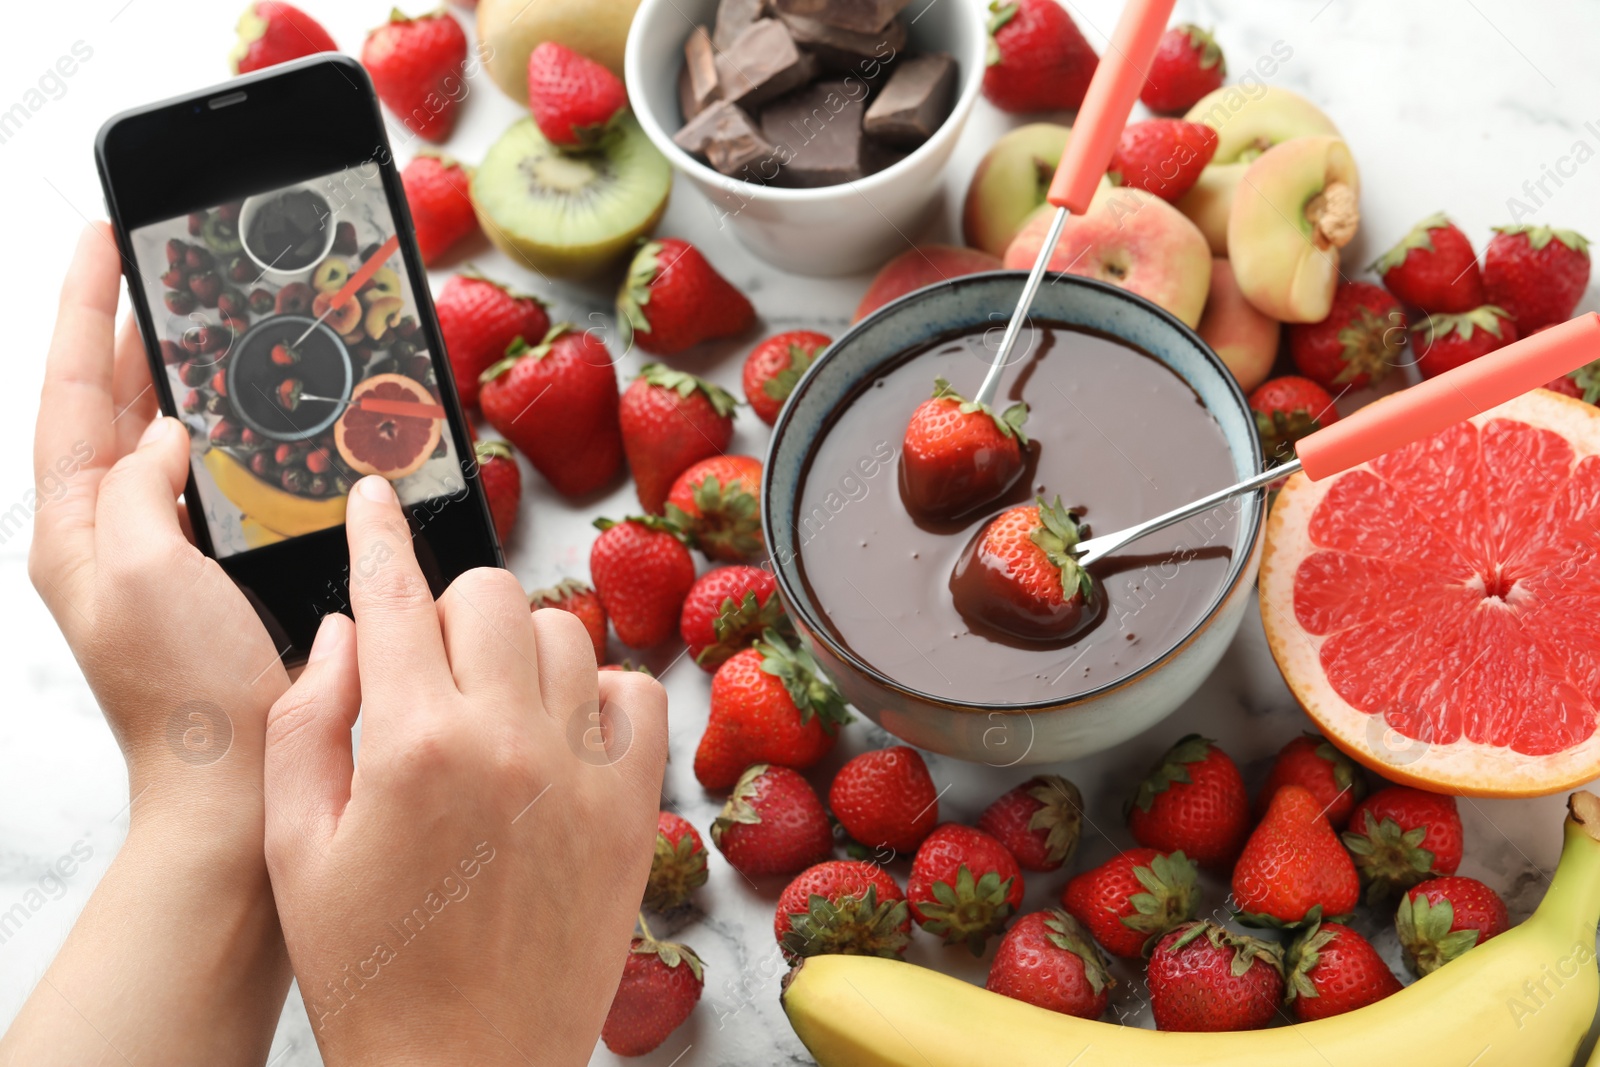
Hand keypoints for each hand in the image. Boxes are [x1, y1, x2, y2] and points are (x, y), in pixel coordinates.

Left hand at [4, 223, 290, 1064]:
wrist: (235, 783)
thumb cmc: (186, 696)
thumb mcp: (141, 573)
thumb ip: (138, 487)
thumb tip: (166, 434)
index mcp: (76, 530)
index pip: (71, 394)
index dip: (87, 311)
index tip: (105, 240)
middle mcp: (112, 535)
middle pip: (112, 405)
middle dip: (135, 330)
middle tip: (168, 267)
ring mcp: (164, 554)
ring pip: (167, 439)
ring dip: (188, 379)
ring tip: (214, 322)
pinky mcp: (217, 573)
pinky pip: (217, 483)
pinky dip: (233, 438)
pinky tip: (265, 418)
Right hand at [264, 475, 667, 1065]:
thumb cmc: (370, 969)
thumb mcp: (295, 849)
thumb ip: (308, 722)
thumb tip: (349, 626)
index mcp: (410, 745)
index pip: (395, 594)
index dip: (378, 532)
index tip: (377, 495)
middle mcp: (507, 741)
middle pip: (490, 596)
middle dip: (449, 609)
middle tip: (429, 662)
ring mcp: (582, 774)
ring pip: (565, 634)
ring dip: (522, 648)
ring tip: (492, 704)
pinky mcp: (632, 811)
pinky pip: (638, 694)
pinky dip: (601, 692)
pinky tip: (564, 730)